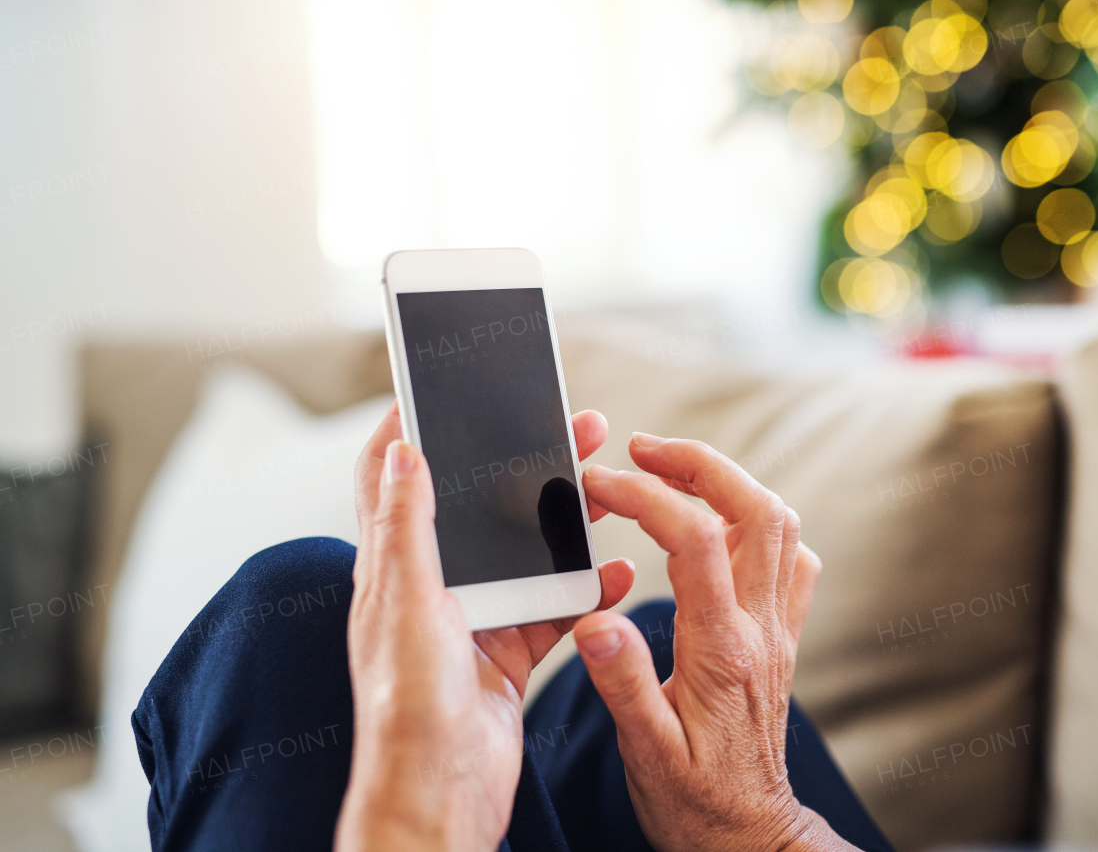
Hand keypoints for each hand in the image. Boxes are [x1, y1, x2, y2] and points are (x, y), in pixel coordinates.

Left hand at [335, 402, 633, 850]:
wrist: (442, 798)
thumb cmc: (410, 709)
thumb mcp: (407, 607)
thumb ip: (408, 530)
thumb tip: (404, 449)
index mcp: (394, 569)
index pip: (390, 479)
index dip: (409, 428)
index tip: (441, 386)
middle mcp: (432, 588)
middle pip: (476, 504)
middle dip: (519, 459)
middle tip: (570, 425)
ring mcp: (473, 621)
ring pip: (525, 551)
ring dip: (563, 517)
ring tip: (606, 484)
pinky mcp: (509, 653)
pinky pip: (556, 606)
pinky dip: (589, 586)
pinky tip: (621, 571)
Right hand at [573, 434, 851, 851]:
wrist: (750, 833)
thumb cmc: (694, 801)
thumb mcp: (646, 752)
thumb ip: (623, 683)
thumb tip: (597, 619)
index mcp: (722, 649)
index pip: (696, 539)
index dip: (646, 496)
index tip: (599, 484)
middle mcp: (760, 628)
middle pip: (756, 509)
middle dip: (700, 462)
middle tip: (643, 449)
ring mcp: (778, 629)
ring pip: (779, 523)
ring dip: (727, 481)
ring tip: (670, 470)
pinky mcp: (781, 637)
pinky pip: (790, 558)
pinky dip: (756, 522)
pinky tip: (718, 526)